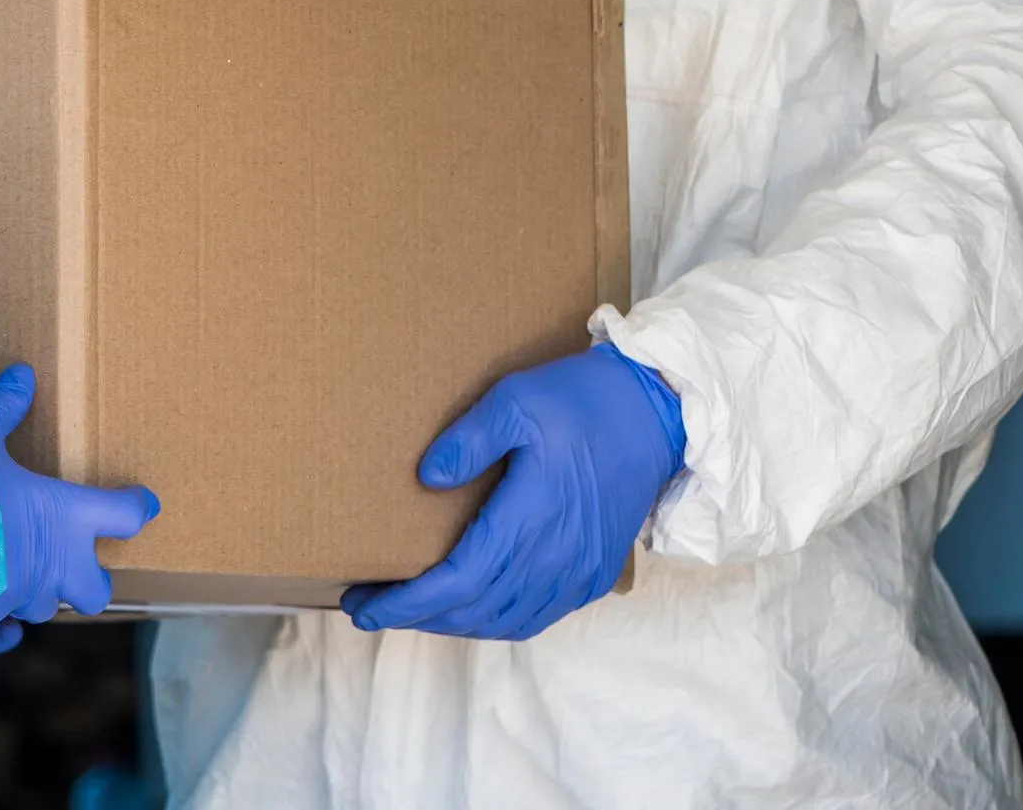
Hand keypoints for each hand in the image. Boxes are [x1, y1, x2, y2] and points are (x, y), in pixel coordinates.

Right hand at [0, 365, 159, 654]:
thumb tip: (20, 375)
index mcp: (64, 517)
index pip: (123, 515)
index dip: (136, 507)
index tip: (144, 502)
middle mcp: (52, 566)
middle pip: (96, 590)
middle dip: (91, 580)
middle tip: (77, 564)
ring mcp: (17, 599)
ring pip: (42, 608)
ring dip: (34, 593)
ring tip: (14, 572)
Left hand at [343, 343, 684, 640]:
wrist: (658, 413)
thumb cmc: (583, 401)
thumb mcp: (516, 400)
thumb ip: (468, 440)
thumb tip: (426, 478)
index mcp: (530, 519)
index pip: (456, 583)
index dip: (406, 603)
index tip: (363, 605)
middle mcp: (555, 557)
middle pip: (473, 610)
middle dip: (416, 616)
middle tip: (370, 605)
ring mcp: (578, 572)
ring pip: (504, 621)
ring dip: (454, 622)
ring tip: (414, 608)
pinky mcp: (594, 573)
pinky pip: (537, 616)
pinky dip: (496, 621)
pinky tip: (473, 607)